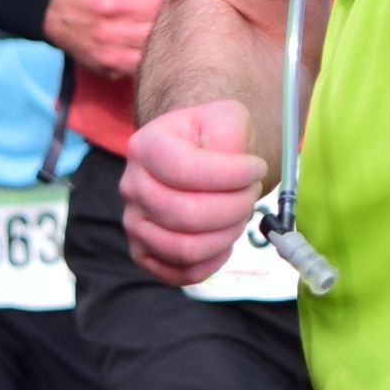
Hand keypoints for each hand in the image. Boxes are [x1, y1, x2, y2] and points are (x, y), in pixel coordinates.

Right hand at [42, 0, 172, 76]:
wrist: (54, 10)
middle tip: (179, 0)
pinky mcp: (110, 60)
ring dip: (167, 27)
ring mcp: (109, 36)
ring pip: (157, 34)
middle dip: (176, 4)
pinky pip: (145, 58)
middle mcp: (108, 6)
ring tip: (169, 18)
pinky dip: (154, 50)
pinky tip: (155, 39)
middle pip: (163, 8)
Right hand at [120, 99, 269, 286]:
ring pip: (185, 249)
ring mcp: (134, 223)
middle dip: (235, 206)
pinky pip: (181, 273)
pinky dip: (213, 261)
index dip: (231, 175)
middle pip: (187, 214)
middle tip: (251, 192)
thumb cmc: (212, 138)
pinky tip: (226, 239)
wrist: (196, 155)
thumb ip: (229, 132)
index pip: (186, 170)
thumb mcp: (225, 116)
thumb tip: (229, 163)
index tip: (257, 168)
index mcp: (146, 147)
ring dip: (227, 234)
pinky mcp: (144, 253)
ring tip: (240, 213)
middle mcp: (132, 187)